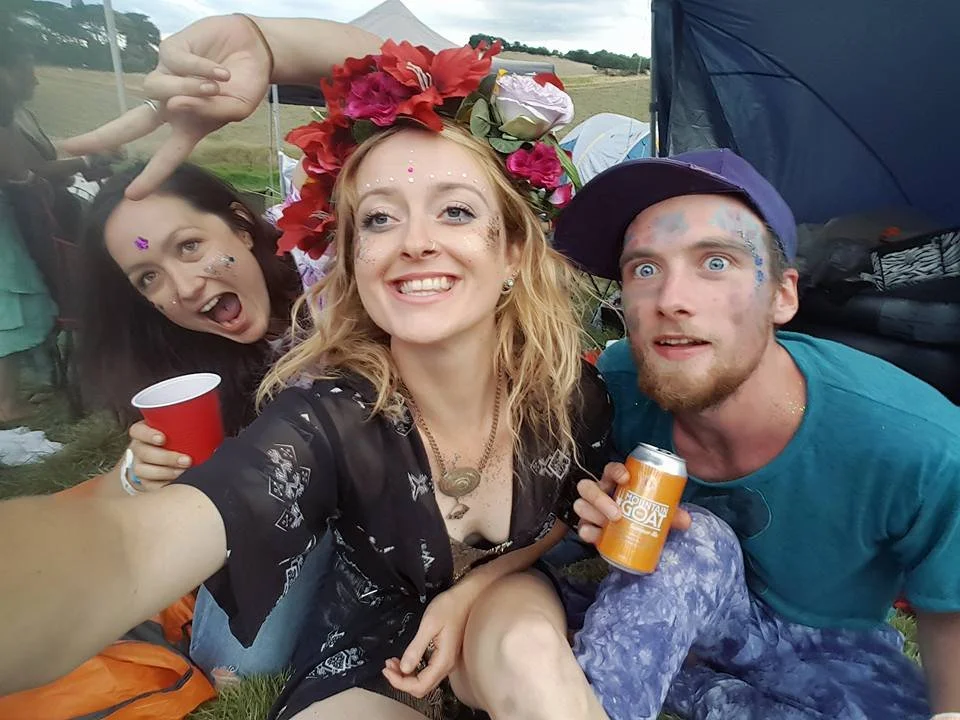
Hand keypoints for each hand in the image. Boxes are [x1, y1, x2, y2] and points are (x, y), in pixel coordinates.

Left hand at [61, 14, 270, 198]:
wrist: (256, 50)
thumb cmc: (248, 85)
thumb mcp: (237, 110)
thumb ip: (210, 114)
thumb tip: (175, 105)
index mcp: (189, 127)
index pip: (166, 157)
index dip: (151, 177)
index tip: (132, 196)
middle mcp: (172, 104)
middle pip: (131, 125)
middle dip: (102, 137)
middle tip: (70, 147)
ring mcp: (167, 75)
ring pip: (157, 89)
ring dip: (186, 89)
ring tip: (215, 85)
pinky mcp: (169, 51)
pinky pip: (175, 64)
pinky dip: (200, 69)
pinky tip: (219, 70)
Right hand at [122, 421, 192, 491]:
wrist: (168, 459)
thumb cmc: (177, 438)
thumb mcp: (178, 428)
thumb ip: (187, 424)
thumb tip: (208, 421)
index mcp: (143, 431)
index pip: (137, 430)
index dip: (148, 434)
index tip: (163, 438)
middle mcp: (138, 447)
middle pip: (144, 452)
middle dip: (166, 457)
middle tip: (186, 460)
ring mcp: (138, 464)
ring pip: (142, 470)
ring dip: (165, 472)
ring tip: (183, 472)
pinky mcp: (143, 480)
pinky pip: (148, 485)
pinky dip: (162, 484)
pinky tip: (175, 482)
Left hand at [382, 588, 469, 697]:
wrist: (466, 597)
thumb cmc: (450, 607)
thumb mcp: (429, 625)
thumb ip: (416, 648)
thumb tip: (404, 668)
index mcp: (444, 660)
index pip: (420, 685)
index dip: (400, 682)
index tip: (386, 670)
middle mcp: (447, 665)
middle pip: (422, 687)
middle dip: (401, 680)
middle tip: (387, 667)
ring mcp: (447, 661)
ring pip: (424, 680)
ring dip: (406, 676)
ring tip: (393, 662)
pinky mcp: (445, 655)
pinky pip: (428, 671)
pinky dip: (414, 669)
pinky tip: (406, 659)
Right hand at [574, 461, 691, 543]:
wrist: (633, 535)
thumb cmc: (643, 515)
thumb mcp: (656, 512)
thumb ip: (670, 514)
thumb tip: (686, 520)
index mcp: (615, 483)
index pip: (610, 470)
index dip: (615, 471)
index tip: (626, 478)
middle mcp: (599, 493)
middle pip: (588, 487)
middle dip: (600, 499)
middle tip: (618, 514)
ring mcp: (590, 510)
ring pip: (580, 505)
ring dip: (593, 515)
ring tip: (609, 525)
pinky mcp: (586, 527)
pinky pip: (581, 527)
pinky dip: (587, 531)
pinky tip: (595, 536)